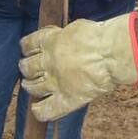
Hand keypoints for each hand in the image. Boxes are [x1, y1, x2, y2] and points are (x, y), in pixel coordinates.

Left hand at [19, 13, 137, 121]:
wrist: (111, 54)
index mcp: (50, 42)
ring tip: (31, 85)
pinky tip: (37, 108)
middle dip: (26, 67)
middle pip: (27, 66)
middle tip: (28, 68)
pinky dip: (39, 111)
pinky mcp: (66, 99)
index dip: (26, 47)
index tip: (27, 48)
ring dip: (30, 86)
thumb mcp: (75, 28)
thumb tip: (59, 39)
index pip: (28, 44)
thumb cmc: (98, 37)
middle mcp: (48, 63)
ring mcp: (55, 82)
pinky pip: (46, 110)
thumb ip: (62, 36)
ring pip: (33, 87)